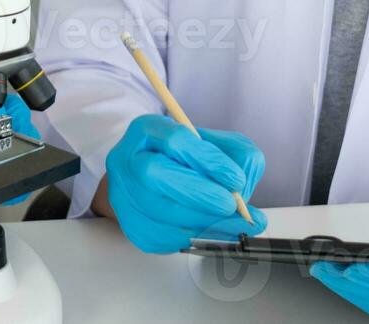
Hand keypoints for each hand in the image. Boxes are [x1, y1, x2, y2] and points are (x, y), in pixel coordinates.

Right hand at [105, 114, 266, 253]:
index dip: (208, 160)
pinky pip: (166, 237)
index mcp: (148, 130)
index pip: (175, 140)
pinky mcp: (134, 226)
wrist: (150, 184)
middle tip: (233, 206)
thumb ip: (234, 153)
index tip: (236, 179)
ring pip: (163, 212)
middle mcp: (128, 160)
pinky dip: (197, 237)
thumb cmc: (184, 161)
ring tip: (237, 224)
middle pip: (157, 174)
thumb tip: (242, 185)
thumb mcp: (213, 144)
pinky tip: (217, 233)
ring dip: (206, 222)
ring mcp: (126, 195)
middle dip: (201, 194)